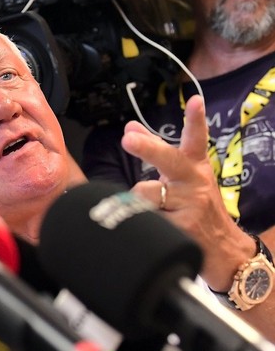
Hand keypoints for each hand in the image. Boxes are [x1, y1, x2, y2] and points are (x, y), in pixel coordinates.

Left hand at [119, 94, 254, 290]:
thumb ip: (157, 152)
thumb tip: (130, 127)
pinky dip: (139, 222)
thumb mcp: (181, 178)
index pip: (196, 139)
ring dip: (136, 201)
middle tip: (128, 139)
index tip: (195, 101)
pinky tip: (150, 229)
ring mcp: (191, 206)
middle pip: (170, 161)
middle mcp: (195, 183)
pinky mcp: (183, 229)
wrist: (223, 250)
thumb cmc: (195, 207)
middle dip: (148, 149)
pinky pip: (146, 219)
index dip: (195, 120)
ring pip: (146, 194)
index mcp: (195, 167)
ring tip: (150, 211)